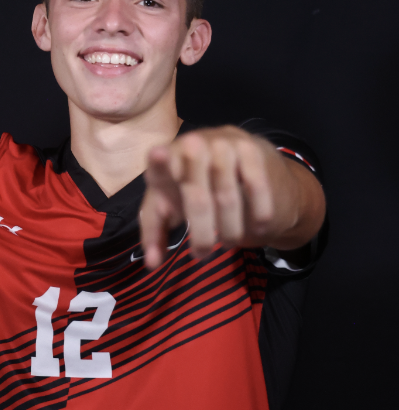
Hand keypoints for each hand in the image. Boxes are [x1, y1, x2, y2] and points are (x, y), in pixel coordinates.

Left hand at [139, 126, 300, 267]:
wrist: (247, 163)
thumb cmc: (197, 189)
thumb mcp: (170, 206)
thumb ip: (157, 233)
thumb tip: (152, 265)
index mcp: (166, 160)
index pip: (159, 165)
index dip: (160, 163)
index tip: (158, 156)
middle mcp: (192, 145)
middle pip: (196, 195)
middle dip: (200, 232)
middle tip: (201, 254)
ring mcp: (223, 144)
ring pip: (226, 196)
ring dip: (229, 228)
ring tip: (228, 243)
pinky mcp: (251, 149)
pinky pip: (256, 187)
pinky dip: (257, 213)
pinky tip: (257, 227)